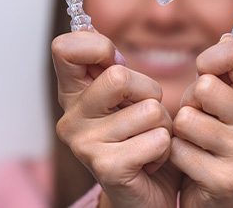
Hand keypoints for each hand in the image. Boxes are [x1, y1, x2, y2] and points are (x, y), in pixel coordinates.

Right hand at [52, 31, 179, 206]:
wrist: (148, 193)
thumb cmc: (142, 137)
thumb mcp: (128, 97)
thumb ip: (114, 68)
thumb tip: (100, 40)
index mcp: (74, 94)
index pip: (65, 48)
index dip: (98, 46)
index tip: (115, 63)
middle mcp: (71, 117)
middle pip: (120, 75)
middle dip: (149, 92)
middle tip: (145, 114)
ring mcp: (85, 144)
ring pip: (149, 109)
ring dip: (163, 125)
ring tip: (150, 140)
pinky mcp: (107, 167)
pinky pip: (157, 138)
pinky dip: (166, 148)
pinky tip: (152, 161)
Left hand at [170, 34, 232, 207]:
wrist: (212, 189)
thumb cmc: (209, 133)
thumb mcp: (215, 96)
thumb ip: (221, 67)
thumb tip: (228, 36)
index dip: (211, 57)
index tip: (203, 71)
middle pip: (205, 87)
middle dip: (190, 102)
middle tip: (197, 117)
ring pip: (187, 120)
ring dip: (179, 131)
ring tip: (192, 140)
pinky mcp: (226, 179)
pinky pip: (178, 150)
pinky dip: (174, 155)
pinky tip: (189, 162)